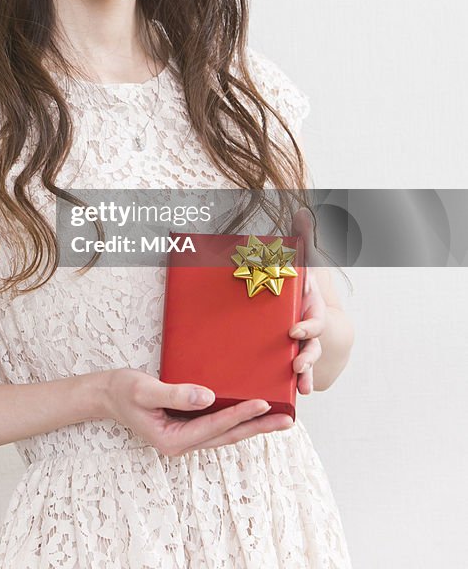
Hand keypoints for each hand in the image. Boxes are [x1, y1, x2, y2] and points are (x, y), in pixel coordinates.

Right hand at [104, 368, 293, 456]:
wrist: (107, 394)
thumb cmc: (123, 391)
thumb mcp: (145, 390)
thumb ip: (175, 394)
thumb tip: (207, 397)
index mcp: (173, 439)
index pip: (214, 426)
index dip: (239, 414)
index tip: (262, 403)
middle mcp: (183, 443)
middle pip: (228, 436)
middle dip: (258, 427)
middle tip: (287, 420)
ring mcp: (186, 436)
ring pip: (226, 433)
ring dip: (252, 426)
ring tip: (279, 419)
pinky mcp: (187, 426)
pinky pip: (218, 425)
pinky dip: (237, 419)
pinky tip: (252, 413)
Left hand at [288, 207, 326, 395]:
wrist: (313, 315)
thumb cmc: (305, 290)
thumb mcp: (305, 266)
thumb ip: (304, 240)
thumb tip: (303, 211)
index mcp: (312, 310)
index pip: (312, 319)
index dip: (305, 325)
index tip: (294, 330)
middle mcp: (310, 330)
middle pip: (311, 345)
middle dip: (307, 355)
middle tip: (296, 363)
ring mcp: (304, 347)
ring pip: (307, 362)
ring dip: (305, 373)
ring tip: (301, 385)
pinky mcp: (293, 358)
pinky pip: (296, 374)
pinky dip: (298, 385)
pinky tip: (296, 395)